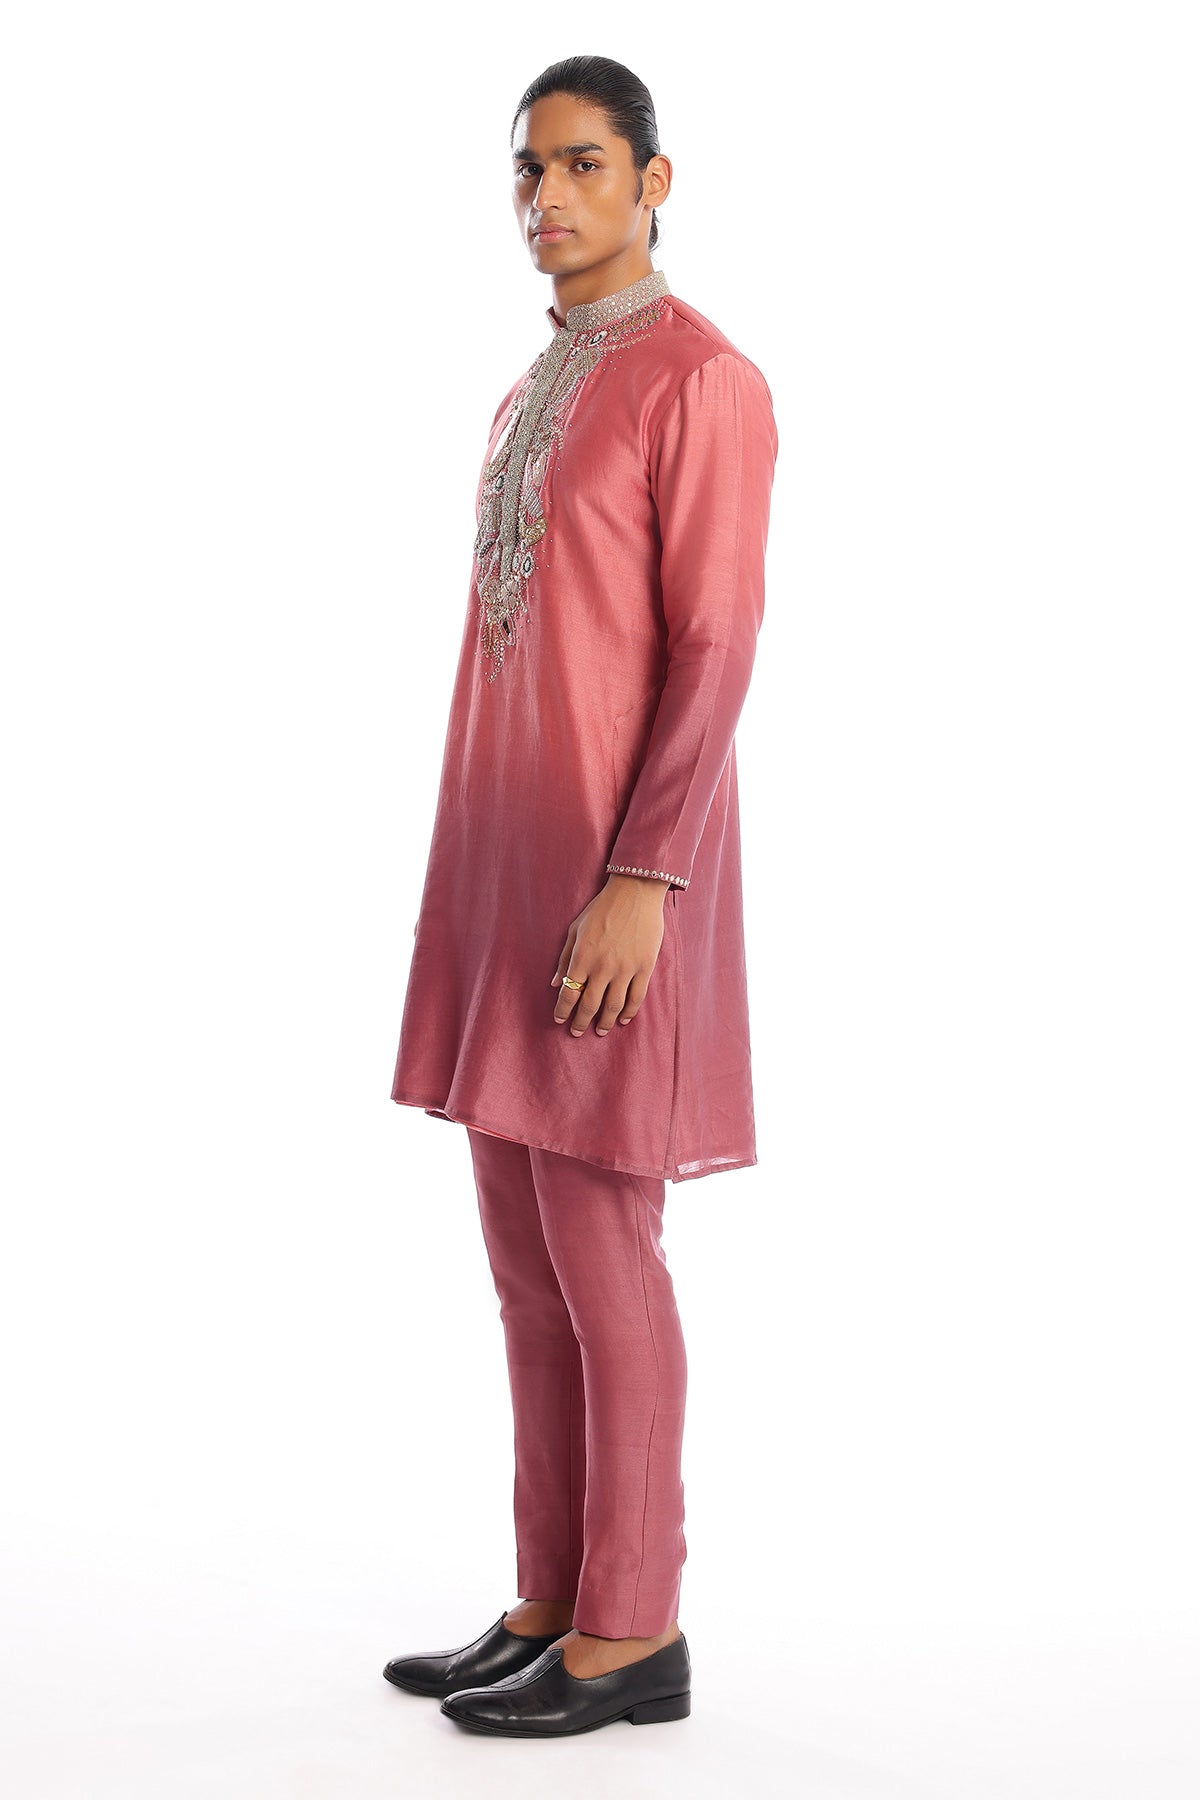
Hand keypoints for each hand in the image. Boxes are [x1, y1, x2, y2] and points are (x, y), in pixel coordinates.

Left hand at [551, 873, 670, 1036]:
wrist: (635, 893)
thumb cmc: (602, 908)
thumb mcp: (575, 929)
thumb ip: (564, 958)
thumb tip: (554, 983)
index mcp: (582, 957)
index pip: (568, 993)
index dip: (563, 1010)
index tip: (559, 1019)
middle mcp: (602, 967)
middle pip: (589, 1005)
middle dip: (581, 1022)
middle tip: (577, 1032)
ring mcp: (625, 969)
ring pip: (613, 1006)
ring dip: (604, 1022)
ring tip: (599, 1030)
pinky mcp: (644, 967)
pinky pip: (636, 998)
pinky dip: (629, 1012)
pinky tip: (622, 1019)